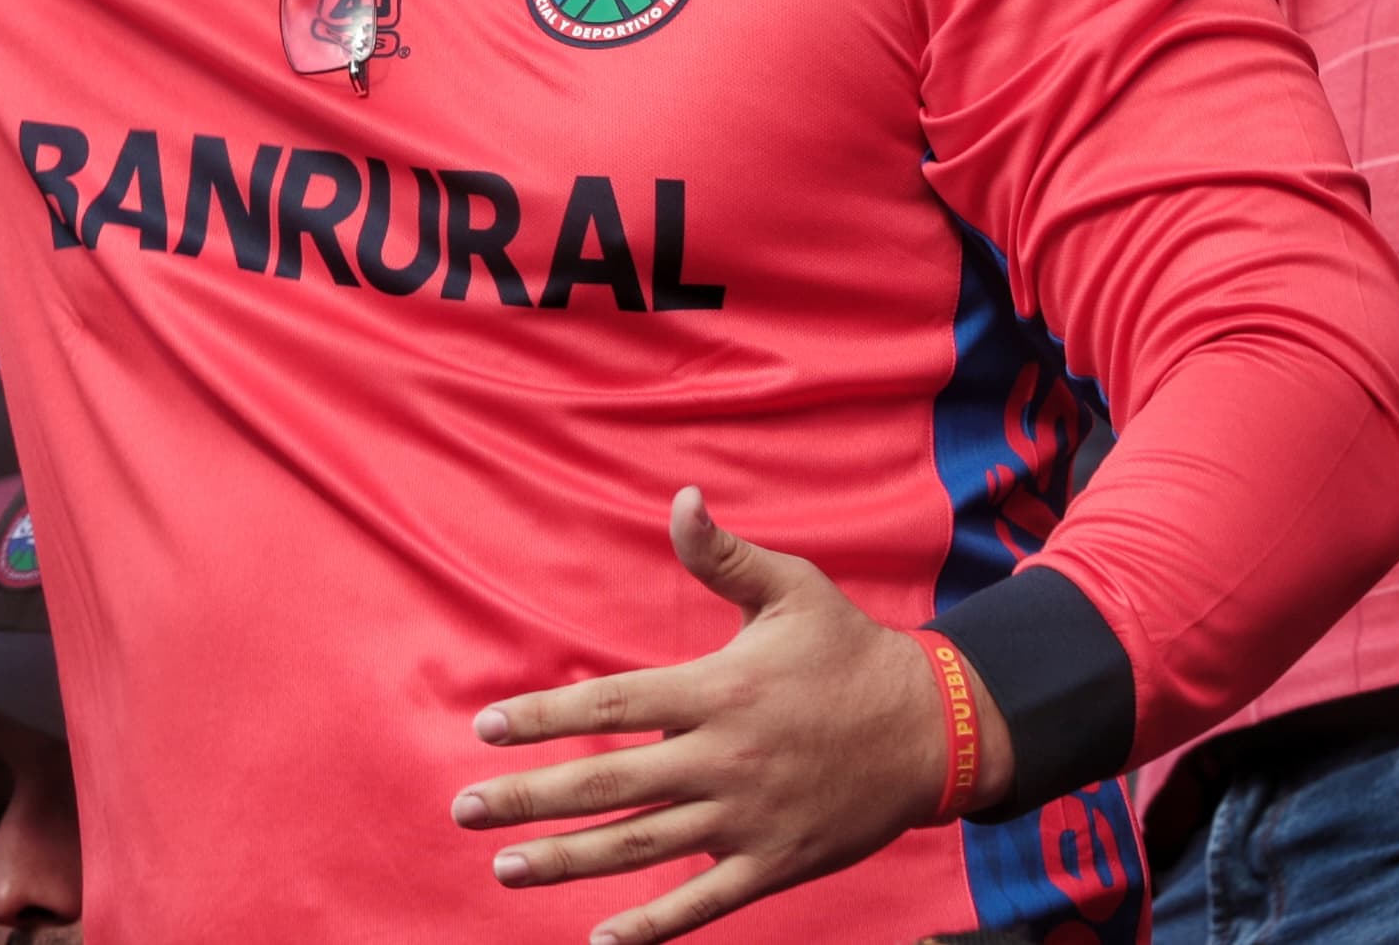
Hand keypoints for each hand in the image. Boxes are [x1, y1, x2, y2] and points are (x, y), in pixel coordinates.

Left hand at [455, 489, 1001, 942]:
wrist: (933, 731)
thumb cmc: (850, 652)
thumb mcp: (793, 589)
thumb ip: (725, 556)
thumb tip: (681, 498)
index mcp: (719, 690)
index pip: (613, 705)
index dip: (545, 716)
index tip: (486, 727)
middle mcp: (724, 759)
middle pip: (608, 785)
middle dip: (529, 798)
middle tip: (465, 809)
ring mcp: (747, 819)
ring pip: (641, 848)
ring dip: (567, 862)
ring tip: (504, 868)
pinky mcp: (773, 864)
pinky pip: (703, 903)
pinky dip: (651, 926)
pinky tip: (601, 940)